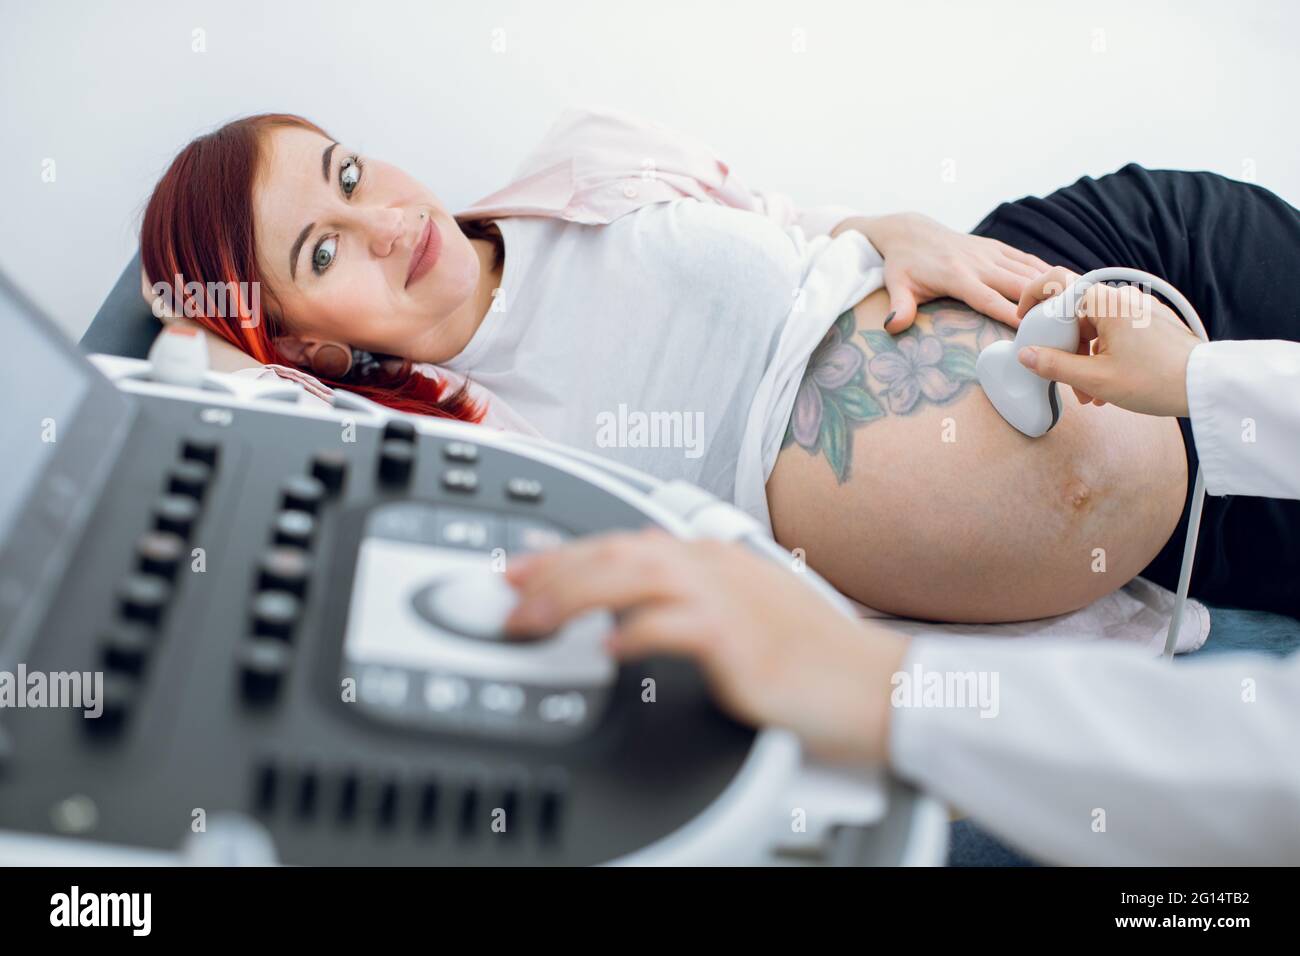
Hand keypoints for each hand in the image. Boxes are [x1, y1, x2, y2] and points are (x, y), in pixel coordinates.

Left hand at [504, 529, 909, 762]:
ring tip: (531, 620)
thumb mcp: (740, 612)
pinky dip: (634, 633)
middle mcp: (714, 566)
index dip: (561, 554)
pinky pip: (674, 626)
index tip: (519, 569)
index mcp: (712, 556)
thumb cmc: (813, 656)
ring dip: (572, 596)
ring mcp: (728, 598)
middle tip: (506, 595)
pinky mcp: (741, 639)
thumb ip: (685, 600)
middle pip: (615, 552)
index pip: (621, 543)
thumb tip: (626, 608)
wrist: (875, 684)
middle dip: (551, 572)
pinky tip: (604, 648)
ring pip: (632, 576)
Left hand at [842, 212, 1051, 332]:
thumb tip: (892, 327)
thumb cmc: (902, 265)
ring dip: (1054, 286)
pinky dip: (1047, 271)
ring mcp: (991, 253)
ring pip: (1029, 270)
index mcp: (957, 276)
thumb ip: (899, 307)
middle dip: (1044, 302)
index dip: (1011, 314)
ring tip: (1080, 305)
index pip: (988, 299)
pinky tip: (1068, 284)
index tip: (1032, 330)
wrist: (909, 231)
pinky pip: (1027, 260)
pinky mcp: (997, 248)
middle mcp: (979, 263)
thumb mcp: (896, 285)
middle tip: (1070, 323)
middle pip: (1019, 284)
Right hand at [1016, 266, 1202, 416]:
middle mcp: (1122, 298)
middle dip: (1063, 347)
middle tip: (1062, 377)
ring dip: (1083, 358)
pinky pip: (1114, 333)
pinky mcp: (1150, 323)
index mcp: (1106, 302)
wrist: (1206, 385)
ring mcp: (1138, 310)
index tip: (1025, 320)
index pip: (1057, 283)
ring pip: (1094, 327)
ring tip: (1089, 393)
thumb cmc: (1156, 380)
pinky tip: (1106, 386)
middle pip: (1075, 313)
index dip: (1033, 297)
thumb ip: (1054, 365)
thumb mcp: (1096, 379)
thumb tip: (1026, 355)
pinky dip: (1103, 355)